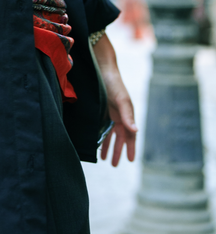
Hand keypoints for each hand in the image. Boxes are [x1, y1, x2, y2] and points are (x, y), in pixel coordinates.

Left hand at [93, 33, 137, 165]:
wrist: (101, 68)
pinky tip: (96, 142)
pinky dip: (100, 135)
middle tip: (114, 165)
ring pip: (110, 133)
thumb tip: (136, 131)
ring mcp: (110, 113)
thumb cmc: (114, 83)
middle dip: (118, 151)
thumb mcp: (121, 100)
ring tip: (103, 159)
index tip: (130, 161)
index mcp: (127, 114)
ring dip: (108, 145)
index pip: (130, 135)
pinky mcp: (100, 109)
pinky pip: (102, 126)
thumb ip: (128, 116)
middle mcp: (119, 115)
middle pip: (120, 137)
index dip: (130, 148)